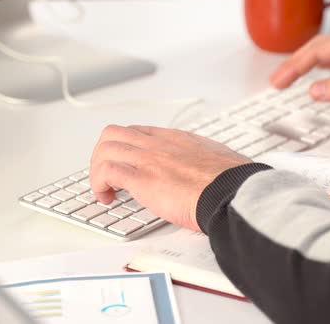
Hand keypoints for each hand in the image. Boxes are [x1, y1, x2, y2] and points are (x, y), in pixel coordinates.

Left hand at [90, 125, 251, 230]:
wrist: (231, 193)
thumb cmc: (232, 182)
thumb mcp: (219, 160)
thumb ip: (206, 162)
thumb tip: (211, 172)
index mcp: (177, 139)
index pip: (139, 132)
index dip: (127, 148)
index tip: (128, 164)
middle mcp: (159, 144)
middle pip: (114, 134)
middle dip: (104, 154)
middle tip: (108, 175)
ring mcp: (148, 158)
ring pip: (104, 148)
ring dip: (97, 170)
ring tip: (104, 189)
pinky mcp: (141, 179)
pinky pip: (105, 172)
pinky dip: (98, 184)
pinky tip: (106, 197)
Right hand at [270, 28, 329, 107]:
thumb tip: (315, 91)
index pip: (317, 52)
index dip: (294, 66)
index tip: (278, 81)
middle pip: (318, 50)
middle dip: (294, 65)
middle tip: (276, 81)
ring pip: (328, 55)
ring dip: (307, 66)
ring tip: (288, 78)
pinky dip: (323, 69)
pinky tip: (318, 77)